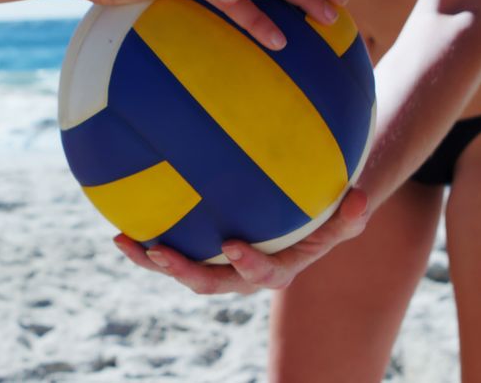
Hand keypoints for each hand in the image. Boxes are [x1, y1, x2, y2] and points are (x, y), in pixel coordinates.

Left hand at [112, 189, 369, 293]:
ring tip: (125, 241)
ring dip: (151, 260)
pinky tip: (118, 226)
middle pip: (209, 283)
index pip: (263, 275)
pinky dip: (143, 243)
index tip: (232, 244)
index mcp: (276, 270)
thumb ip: (351, 215)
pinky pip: (167, 251)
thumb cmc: (320, 214)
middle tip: (161, 250)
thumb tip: (361, 196)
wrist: (295, 220)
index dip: (248, 264)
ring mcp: (214, 266)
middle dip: (182, 270)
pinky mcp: (195, 252)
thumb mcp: (341, 218)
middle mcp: (240, 276)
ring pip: (180, 271)